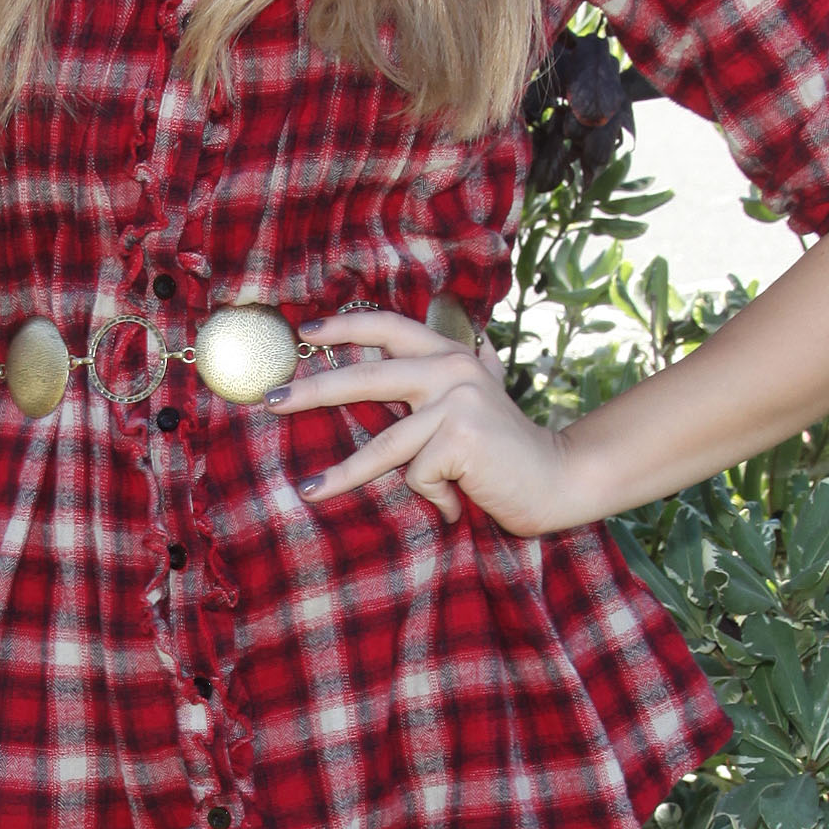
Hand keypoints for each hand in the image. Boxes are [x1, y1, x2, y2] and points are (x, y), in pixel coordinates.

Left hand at [270, 312, 580, 535]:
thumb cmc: (506, 450)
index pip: (390, 327)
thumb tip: (411, 342)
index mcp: (451, 355)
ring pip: (383, 444)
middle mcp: (452, 369)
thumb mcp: (476, 400)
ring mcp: (456, 402)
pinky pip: (417, 475)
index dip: (346, 327)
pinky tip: (459, 501)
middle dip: (313, 390)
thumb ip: (449, 373)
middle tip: (271, 401)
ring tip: (310, 491)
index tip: (305, 333)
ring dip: (342, 474)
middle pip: (367, 377)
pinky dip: (433, 498)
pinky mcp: (460, 438)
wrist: (557, 479)